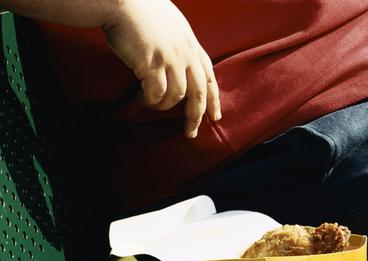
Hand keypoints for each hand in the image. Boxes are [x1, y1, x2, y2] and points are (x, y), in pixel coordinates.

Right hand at [102, 0, 219, 137]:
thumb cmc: (142, 10)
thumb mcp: (173, 26)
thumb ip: (180, 46)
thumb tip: (179, 66)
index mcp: (192, 45)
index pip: (209, 77)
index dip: (214, 99)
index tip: (216, 116)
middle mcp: (186, 54)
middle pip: (198, 93)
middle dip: (196, 116)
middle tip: (191, 132)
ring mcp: (171, 59)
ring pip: (176, 96)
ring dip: (163, 106)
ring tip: (151, 103)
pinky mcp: (152, 64)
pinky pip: (157, 94)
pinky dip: (150, 100)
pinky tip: (142, 98)